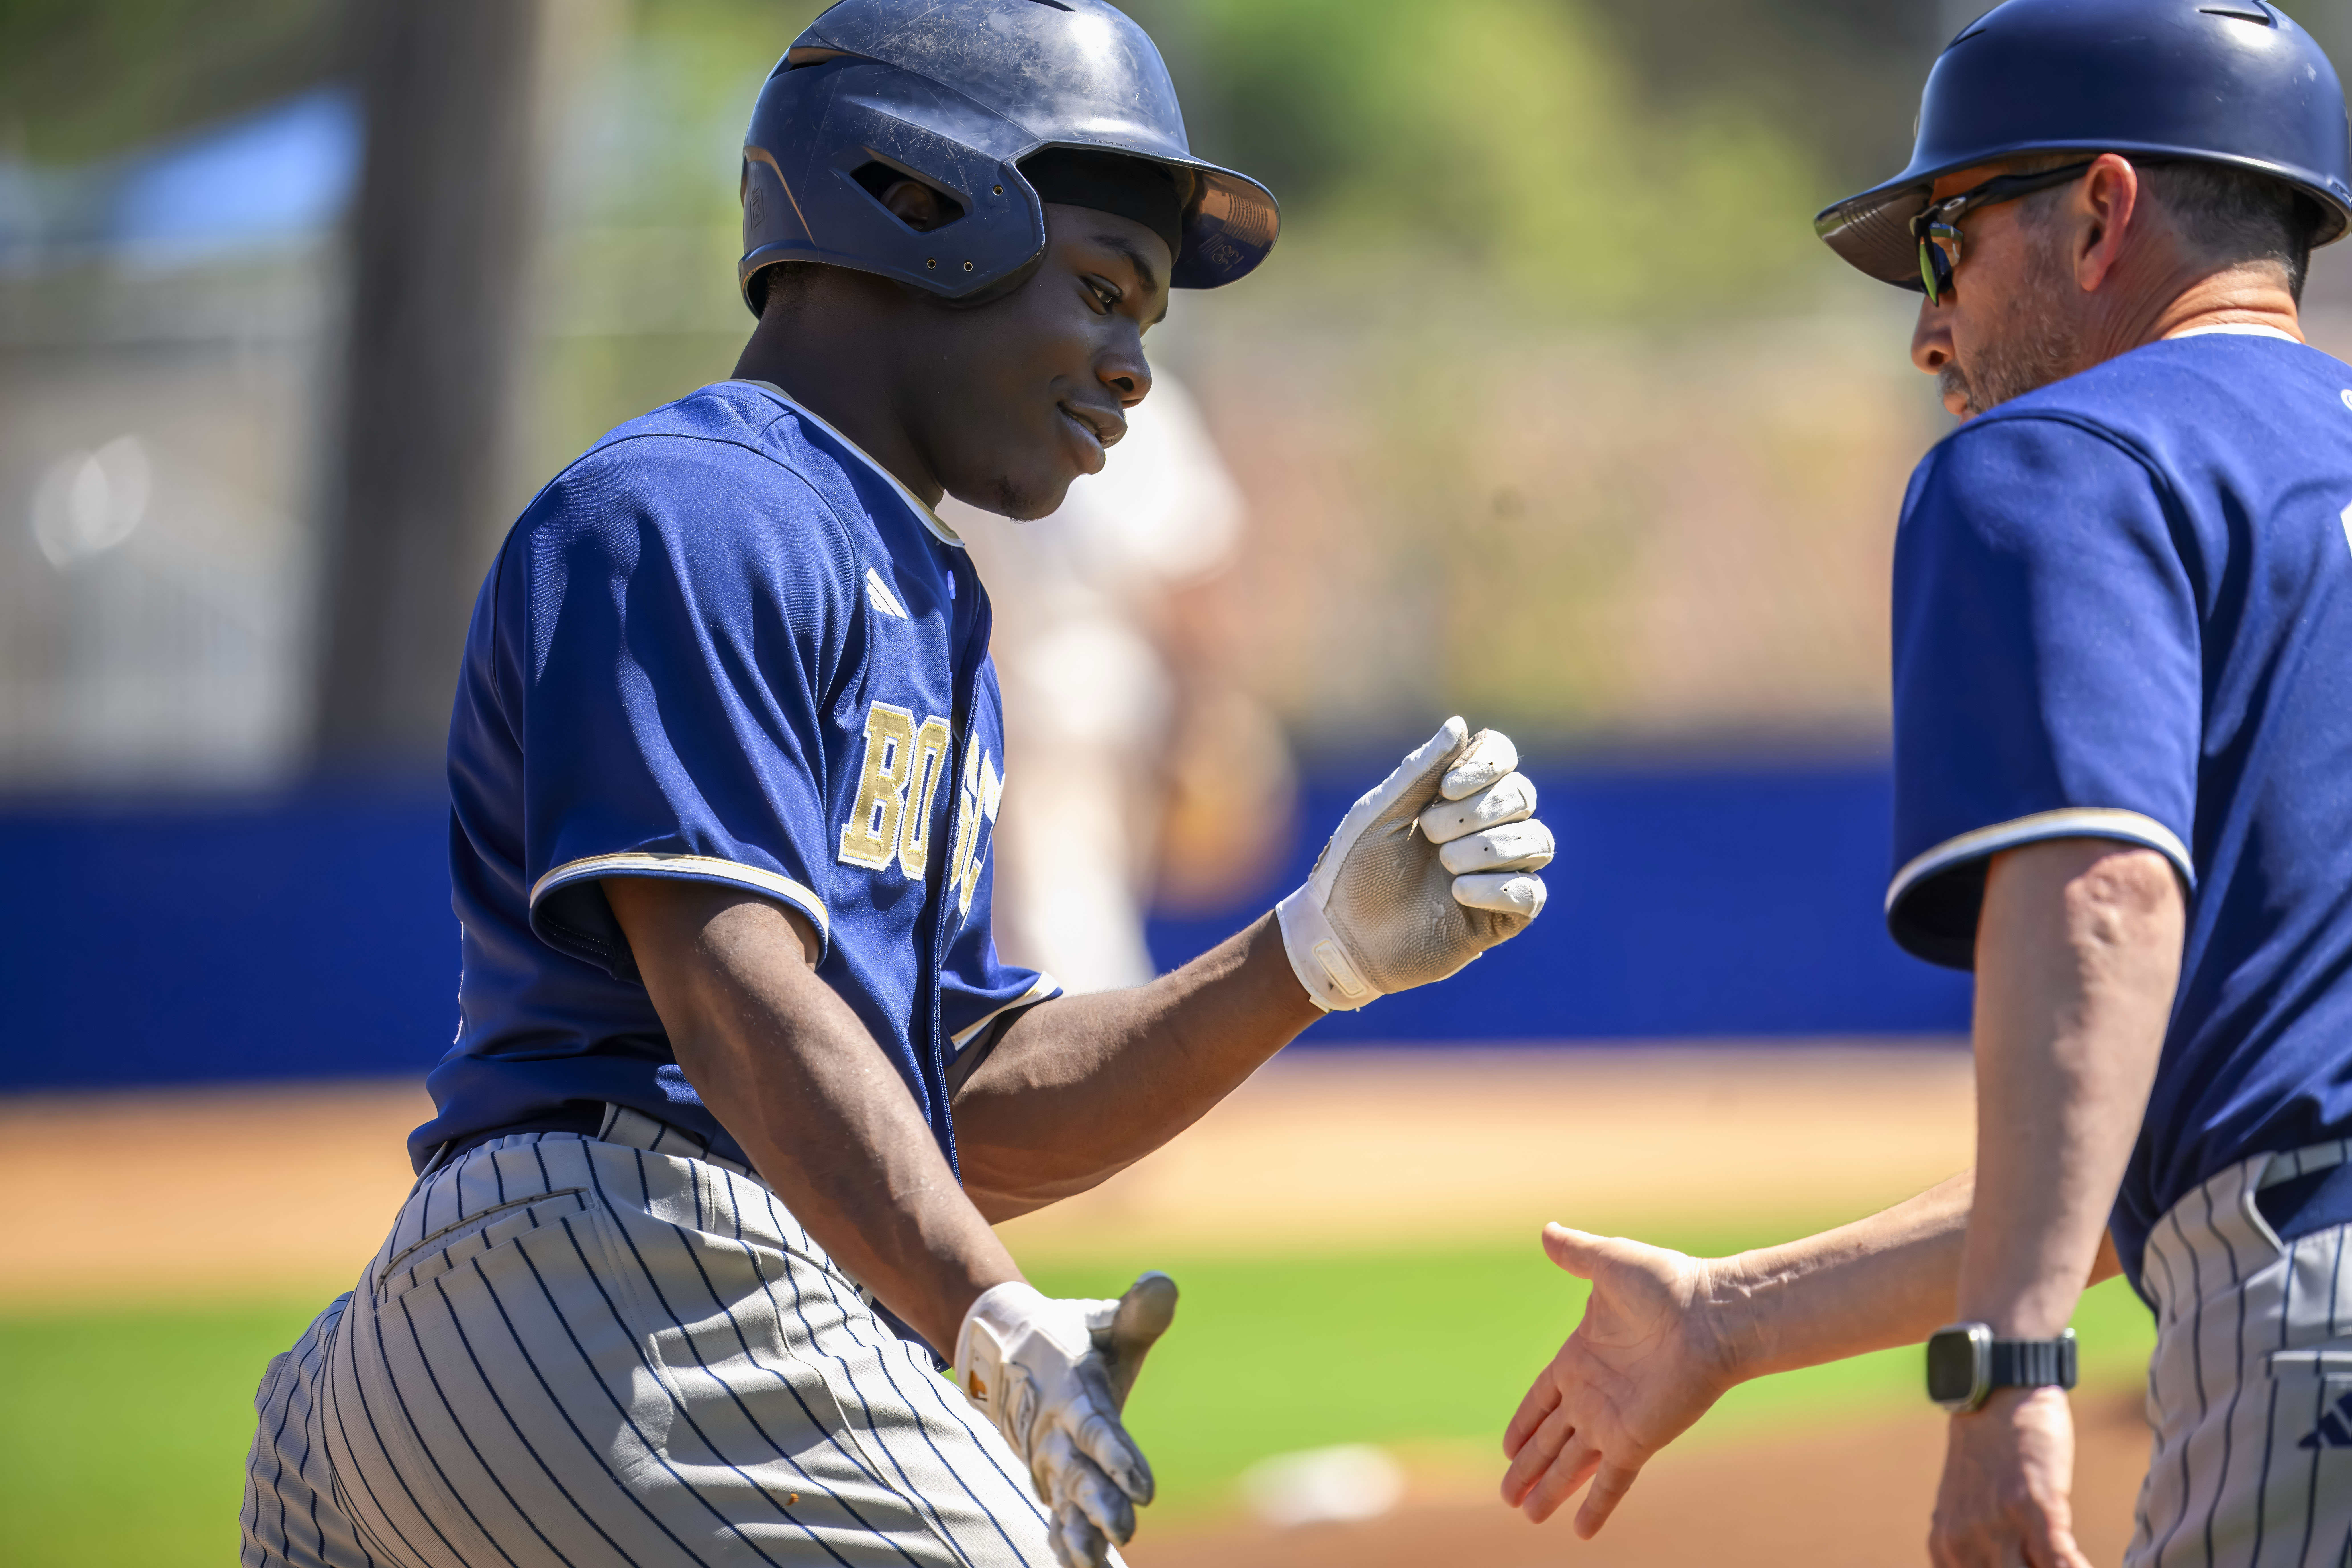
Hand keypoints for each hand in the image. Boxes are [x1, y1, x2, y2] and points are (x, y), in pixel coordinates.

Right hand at [956, 1275, 1174, 1566]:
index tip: (1144, 1488)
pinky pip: (1056, 1516)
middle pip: (1078, 1475)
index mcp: (1073, 1393)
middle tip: (1126, 1529)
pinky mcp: (1047, 1479)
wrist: (1006, 1351)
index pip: (1096, 1429)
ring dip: (1079, 1534)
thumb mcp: (1101, 1320)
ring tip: (1094, 1564)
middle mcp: (1055, 1433)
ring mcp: (1048, 1461)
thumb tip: (1165, 1284)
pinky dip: (1065, 1543)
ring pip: (1062, 1503)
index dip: (1118, 1457)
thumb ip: (1136, 1311)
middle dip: (1100, 1504)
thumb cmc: (1072, 1336)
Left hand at [1275, 716, 1550, 1010]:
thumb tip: (1459, 724)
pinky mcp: (1500, 916)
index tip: (1447, 787)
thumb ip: (1420, 770)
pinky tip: (1459, 893)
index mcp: (1453, 797)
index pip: (1502, 759)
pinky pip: (1531, 892)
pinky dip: (1500, 887)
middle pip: (1523, 797)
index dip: (1487, 766)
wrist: (1341, 936)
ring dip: (1490, 848)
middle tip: (1430, 832)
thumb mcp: (1380, 812)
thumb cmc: (1353, 869)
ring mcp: (1495, 872)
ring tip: (1446, 865)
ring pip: (1537, 842)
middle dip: (1479, 811)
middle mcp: (1482, 829)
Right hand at [1501, 1225, 1740, 1535]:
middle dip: (1527, 1468)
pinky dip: (1595, 1505)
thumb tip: (1547, 1230)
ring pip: (1570, 1464)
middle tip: (1507, 1494)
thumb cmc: (1667, 1284)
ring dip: (1548, 1489)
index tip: (1507, 1448)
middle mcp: (1593, 1394)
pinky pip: (1610, 1480)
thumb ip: (1576, 1253)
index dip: (1523, 1422)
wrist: (1713, 1314)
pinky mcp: (1636, 1440)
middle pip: (1550, 1439)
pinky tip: (1579, 1531)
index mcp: (1581, 1356)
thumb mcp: (1609, 1262)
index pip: (1540, 1398)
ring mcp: (1613, 1420)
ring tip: (1525, 1514)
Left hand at [1931, 1387, 2090, 1567]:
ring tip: (2071, 1564)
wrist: (1995, 1391)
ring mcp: (1997, 1527)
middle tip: (2047, 1563)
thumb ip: (1975, 1551)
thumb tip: (1995, 1566)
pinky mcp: (2034, 1507)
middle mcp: (1962, 1545)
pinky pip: (2059, 1564)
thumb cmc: (1987, 1455)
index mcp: (1944, 1550)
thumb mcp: (1964, 1511)